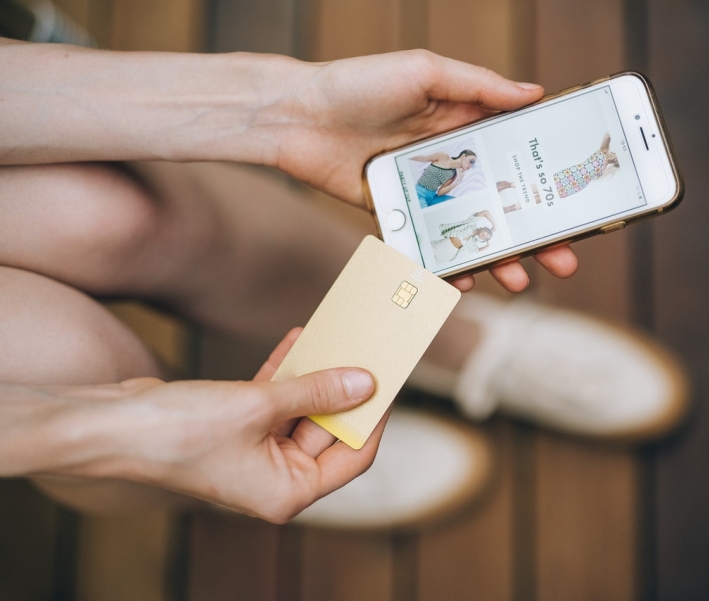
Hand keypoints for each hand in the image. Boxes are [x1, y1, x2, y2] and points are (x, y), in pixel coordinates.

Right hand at [44, 329, 382, 522]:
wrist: (110, 425)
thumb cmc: (178, 432)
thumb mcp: (259, 407)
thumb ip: (315, 393)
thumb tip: (363, 383)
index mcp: (287, 492)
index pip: (352, 456)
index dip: (374, 418)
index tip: (390, 382)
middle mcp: (275, 478)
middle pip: (328, 431)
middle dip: (345, 389)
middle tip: (367, 351)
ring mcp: (256, 453)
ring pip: (302, 411)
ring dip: (316, 375)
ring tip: (338, 337)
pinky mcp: (238, 428)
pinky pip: (276, 400)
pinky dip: (286, 373)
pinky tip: (300, 341)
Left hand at [270, 50, 577, 290]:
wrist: (294, 116)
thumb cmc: (357, 82)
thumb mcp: (425, 71)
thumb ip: (478, 85)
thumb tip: (535, 93)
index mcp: (464, 123)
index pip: (517, 157)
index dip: (547, 181)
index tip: (577, 204)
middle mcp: (450, 160)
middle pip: (502, 203)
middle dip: (535, 234)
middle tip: (562, 260)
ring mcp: (424, 191)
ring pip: (470, 230)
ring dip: (497, 257)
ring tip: (519, 280)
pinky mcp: (396, 213)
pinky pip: (429, 244)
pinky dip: (446, 264)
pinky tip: (464, 281)